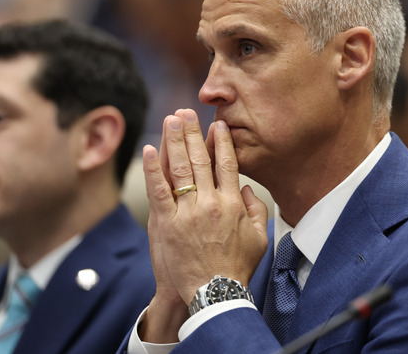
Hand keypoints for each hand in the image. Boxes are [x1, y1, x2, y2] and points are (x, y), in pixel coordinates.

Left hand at [142, 109, 267, 332]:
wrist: (214, 294)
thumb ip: (256, 210)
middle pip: (200, 159)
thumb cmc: (237, 269)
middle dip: (193, 133)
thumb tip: (247, 189)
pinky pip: (158, 190)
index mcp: (232, 204)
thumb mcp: (259, 239)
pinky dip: (152, 168)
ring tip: (170, 120)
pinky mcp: (167, 223)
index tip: (217, 124)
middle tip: (186, 112)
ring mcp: (187, 212)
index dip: (221, 142)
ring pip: (179, 168)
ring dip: (174, 141)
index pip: (227, 164)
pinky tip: (148, 149)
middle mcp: (210, 202)